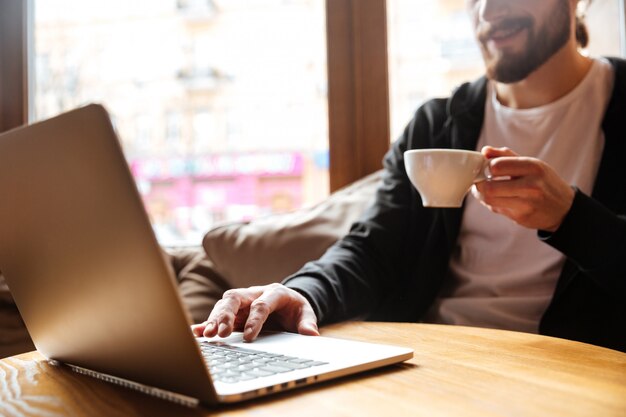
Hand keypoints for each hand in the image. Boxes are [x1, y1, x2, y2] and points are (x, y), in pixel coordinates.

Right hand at [191, 283, 319, 341]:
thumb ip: (307, 322)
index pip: (261, 304)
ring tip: (207, 335)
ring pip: (224, 304)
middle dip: (226, 315)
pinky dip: (206, 322)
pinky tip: (197, 332)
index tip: (250, 337)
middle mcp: (254, 293)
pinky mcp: (233, 311)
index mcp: (274, 292)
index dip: (255, 320)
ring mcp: (242, 301)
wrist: (287, 301)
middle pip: (235, 298)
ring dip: (214, 319)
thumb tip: (311, 334)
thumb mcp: (305, 312)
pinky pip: (218, 314)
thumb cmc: (294, 308)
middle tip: (221, 332)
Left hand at [472, 146, 574, 231]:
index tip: (484, 168)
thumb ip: (506, 156)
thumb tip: (485, 151)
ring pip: (490, 200)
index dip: (485, 167)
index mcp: (533, 167)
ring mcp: (527, 203)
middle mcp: (531, 185)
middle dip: (480, 184)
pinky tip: (497, 198)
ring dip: (482, 195)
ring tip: (485, 189)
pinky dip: (491, 203)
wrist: (564, 208)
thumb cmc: (544, 182)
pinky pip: (496, 209)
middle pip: (490, 186)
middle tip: (480, 181)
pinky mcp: (521, 217)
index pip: (497, 166)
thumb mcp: (531, 164)